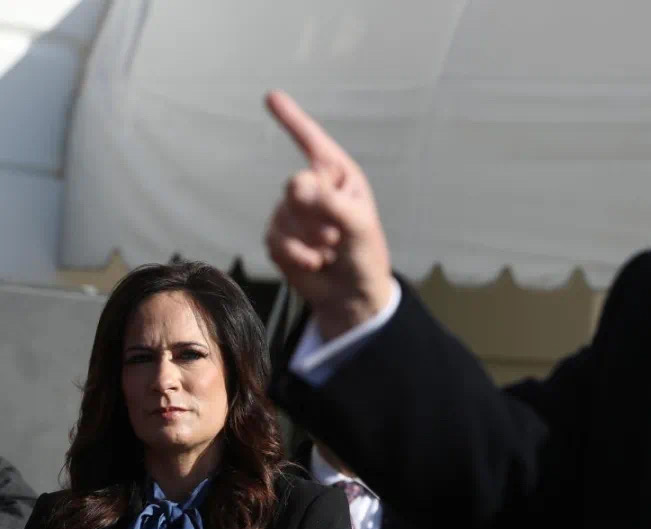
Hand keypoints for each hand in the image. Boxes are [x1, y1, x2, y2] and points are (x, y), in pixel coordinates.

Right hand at [264, 90, 393, 339]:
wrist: (352, 296)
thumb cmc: (365, 255)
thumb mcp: (357, 226)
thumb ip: (329, 203)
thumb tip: (293, 184)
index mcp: (339, 176)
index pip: (312, 142)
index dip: (291, 119)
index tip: (271, 96)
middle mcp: (315, 188)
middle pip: (295, 188)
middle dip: (316, 218)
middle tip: (337, 238)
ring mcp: (294, 212)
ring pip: (283, 217)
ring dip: (309, 242)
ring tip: (330, 252)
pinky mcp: (280, 237)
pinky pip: (274, 240)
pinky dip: (296, 256)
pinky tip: (315, 264)